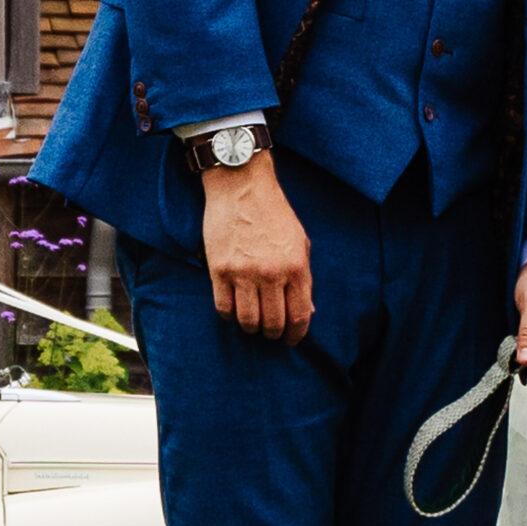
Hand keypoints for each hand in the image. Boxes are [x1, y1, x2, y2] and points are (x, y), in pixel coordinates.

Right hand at [200, 151, 312, 341]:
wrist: (241, 186)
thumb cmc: (274, 214)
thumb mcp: (300, 243)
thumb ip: (304, 279)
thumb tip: (307, 312)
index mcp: (296, 268)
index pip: (299, 316)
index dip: (295, 334)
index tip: (290, 339)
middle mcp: (271, 274)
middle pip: (273, 322)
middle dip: (273, 334)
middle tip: (270, 333)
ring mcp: (244, 272)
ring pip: (247, 320)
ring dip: (251, 328)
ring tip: (252, 324)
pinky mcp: (219, 268)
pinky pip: (223, 307)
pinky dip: (229, 315)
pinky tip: (233, 310)